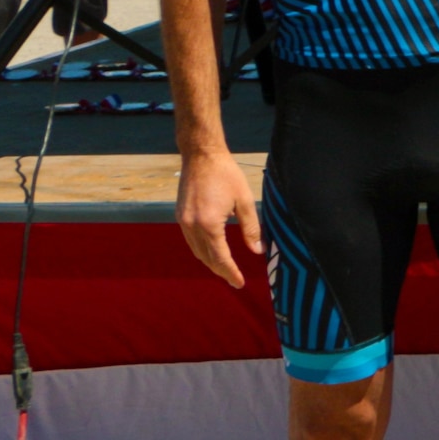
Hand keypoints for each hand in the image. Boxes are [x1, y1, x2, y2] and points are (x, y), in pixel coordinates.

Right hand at [176, 149, 262, 287]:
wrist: (202, 156)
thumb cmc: (226, 174)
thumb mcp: (244, 200)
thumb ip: (251, 228)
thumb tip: (257, 251)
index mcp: (209, 224)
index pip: (220, 257)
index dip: (230, 272)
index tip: (240, 283)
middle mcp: (192, 226)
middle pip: (206, 258)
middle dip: (221, 271)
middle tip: (235, 280)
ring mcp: (183, 221)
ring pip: (197, 251)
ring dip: (211, 263)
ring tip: (226, 270)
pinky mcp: (180, 216)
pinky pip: (191, 241)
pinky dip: (202, 250)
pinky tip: (212, 251)